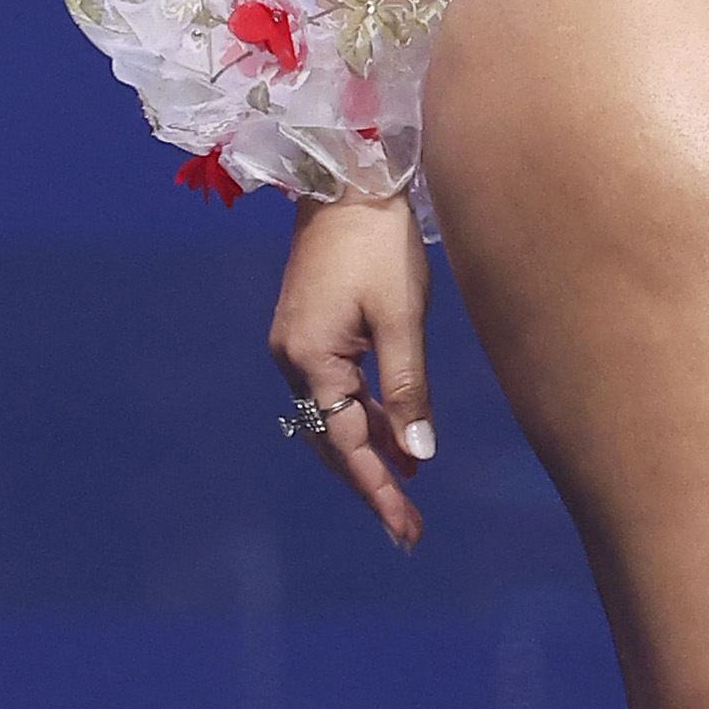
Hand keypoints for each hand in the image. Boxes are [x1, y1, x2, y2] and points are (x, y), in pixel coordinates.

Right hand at [270, 191, 436, 545]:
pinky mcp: (308, 329)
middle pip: (331, 440)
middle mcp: (292, 358)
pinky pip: (334, 390)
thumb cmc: (380, 242)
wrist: (347, 178)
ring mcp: (296, 344)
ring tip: (407, 489)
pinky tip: (395, 436)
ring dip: (367, 452)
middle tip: (407, 528)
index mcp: (311, 358)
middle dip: (370, 483)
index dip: (378, 489)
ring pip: (332, 417)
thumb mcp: (403, 318)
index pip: (347, 444)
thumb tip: (417, 454)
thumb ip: (408, 389)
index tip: (405, 529)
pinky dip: (363, 417)